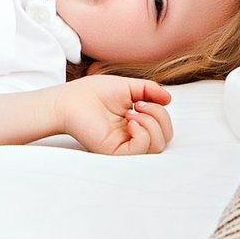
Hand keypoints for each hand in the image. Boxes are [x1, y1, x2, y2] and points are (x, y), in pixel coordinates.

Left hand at [55, 76, 172, 155]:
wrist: (70, 99)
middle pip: (165, 138)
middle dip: (160, 117)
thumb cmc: (94, 92)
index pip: (164, 128)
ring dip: (151, 123)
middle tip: (138, 105)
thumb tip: (169, 99)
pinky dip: (143, 133)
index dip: (160, 112)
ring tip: (132, 112)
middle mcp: (133, 137)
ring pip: (158, 146)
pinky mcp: (115, 152)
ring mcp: (125, 146)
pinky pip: (142, 149)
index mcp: (137, 124)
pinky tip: (130, 121)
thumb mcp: (128, 86)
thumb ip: (149, 90)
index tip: (140, 99)